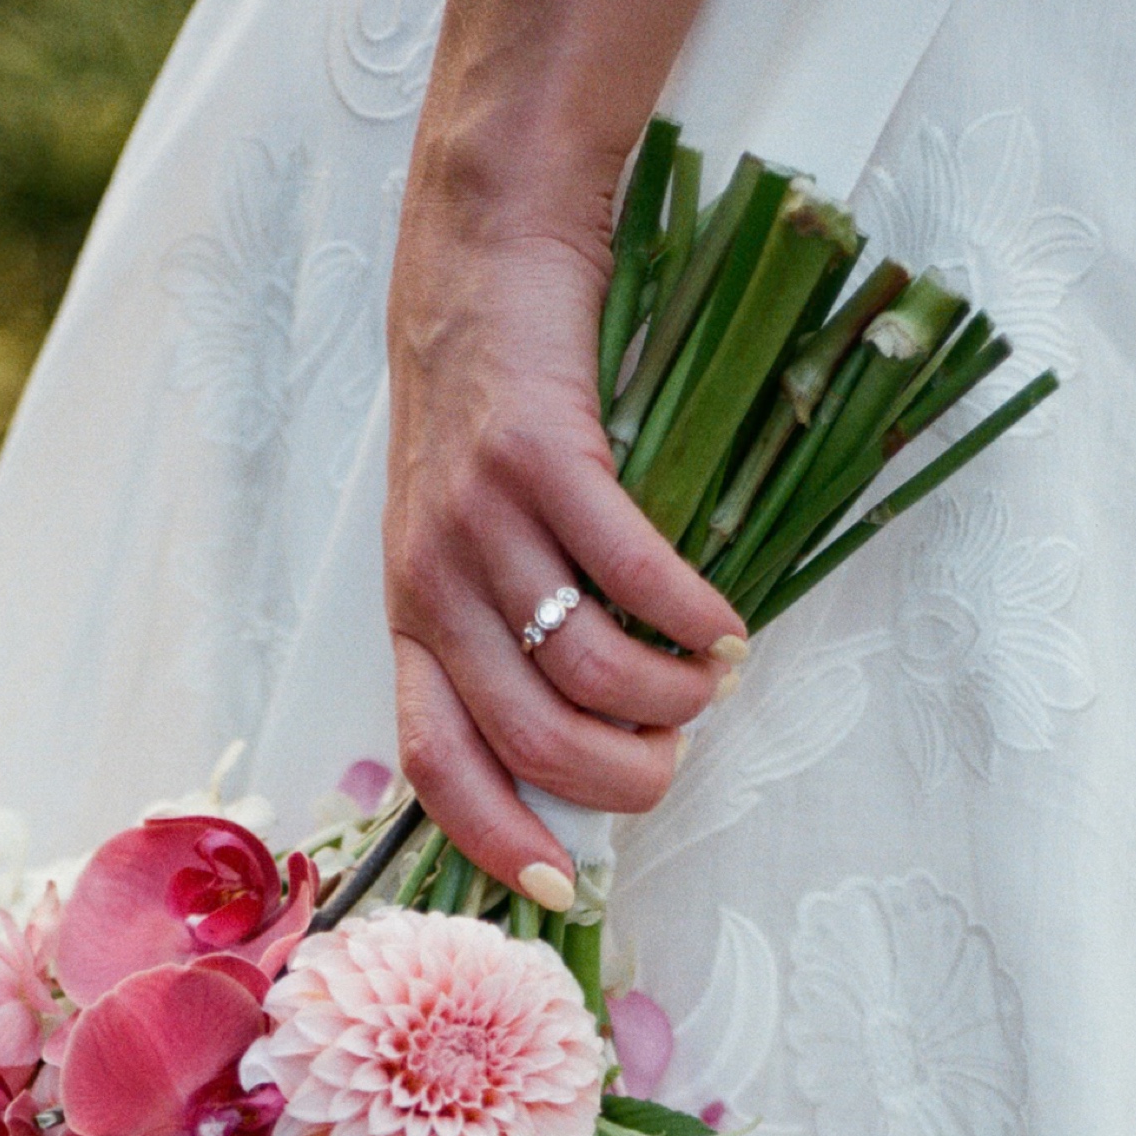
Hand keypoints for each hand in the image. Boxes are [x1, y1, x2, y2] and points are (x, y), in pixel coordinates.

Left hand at [383, 179, 747, 905]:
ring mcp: (482, 520)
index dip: (495, 837)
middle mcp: (433, 581)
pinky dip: (695, 616)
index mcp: (412, 616)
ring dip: (671, 698)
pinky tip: (724, 624)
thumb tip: (583, 740)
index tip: (560, 885)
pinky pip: (633, 573)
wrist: (480, 251)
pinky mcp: (542, 456)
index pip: (435, 764)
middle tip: (674, 758)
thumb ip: (501, 630)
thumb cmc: (486, 407)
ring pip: (590, 670)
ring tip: (708, 681)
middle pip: (533, 739)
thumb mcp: (462, 535)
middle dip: (622, 779)